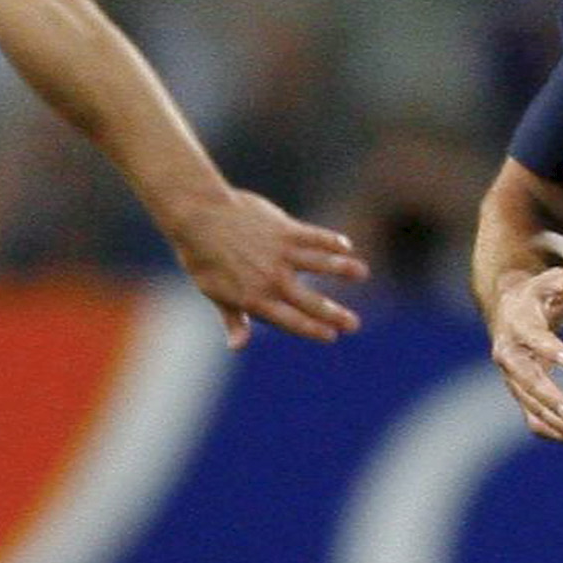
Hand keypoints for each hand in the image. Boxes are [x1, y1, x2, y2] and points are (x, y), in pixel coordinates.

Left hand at [167, 187, 367, 347]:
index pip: (291, 320)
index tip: (332, 336)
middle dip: (334, 314)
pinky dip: (330, 240)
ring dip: (342, 269)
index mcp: (256, 298)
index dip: (313, 329)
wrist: (200, 216)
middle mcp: (273, 279)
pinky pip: (313, 237)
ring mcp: (281, 253)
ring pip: (319, 264)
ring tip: (362, 273)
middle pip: (310, 301)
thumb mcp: (215, 292)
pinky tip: (345, 245)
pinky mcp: (285, 230)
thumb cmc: (203, 257)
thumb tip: (237, 346)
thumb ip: (233, 319)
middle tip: (354, 324)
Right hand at [490, 241, 562, 446]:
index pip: (533, 336)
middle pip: (524, 378)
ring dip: (553, 421)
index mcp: (519, 321)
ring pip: (527, 403)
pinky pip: (531, 417)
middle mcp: (509, 352)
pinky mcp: (521, 392)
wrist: (508, 307)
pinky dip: (552, 431)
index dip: (550, 347)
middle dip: (547, 396)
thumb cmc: (539, 292)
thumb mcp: (556, 279)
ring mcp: (512, 376)